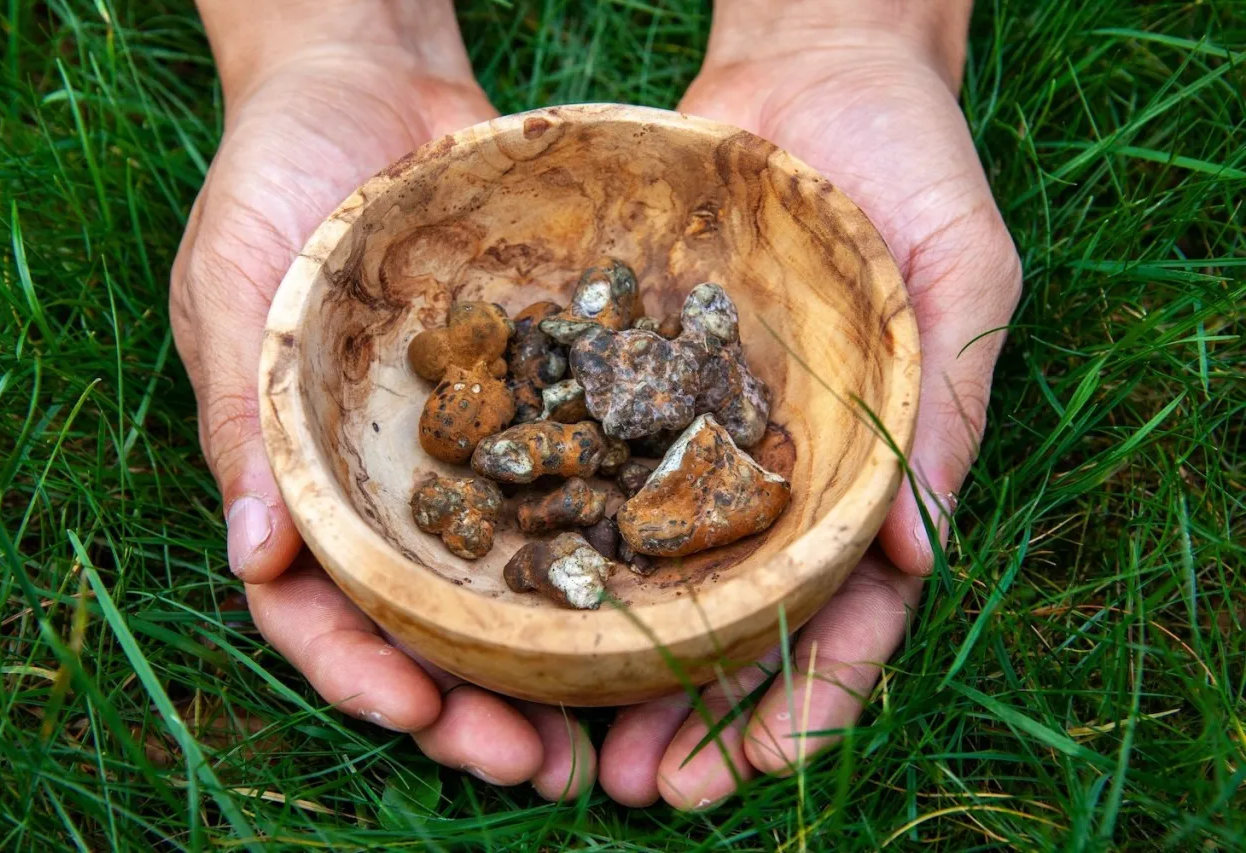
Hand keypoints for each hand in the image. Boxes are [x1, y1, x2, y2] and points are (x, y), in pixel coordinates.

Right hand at [170, 0, 593, 798]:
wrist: (375, 88)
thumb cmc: (277, 183)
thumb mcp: (237, 293)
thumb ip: (245, 422)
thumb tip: (255, 561)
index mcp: (302, 482)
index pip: (319, 609)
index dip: (363, 674)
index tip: (421, 717)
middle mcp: (390, 487)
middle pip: (423, 625)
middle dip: (472, 704)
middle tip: (535, 764)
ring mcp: (465, 454)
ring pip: (505, 586)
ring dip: (546, 667)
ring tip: (599, 732)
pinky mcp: (535, 407)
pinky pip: (570, 489)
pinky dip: (601, 552)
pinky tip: (654, 603)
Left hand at [597, 2, 1021, 807]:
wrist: (812, 67)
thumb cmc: (911, 167)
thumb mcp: (958, 279)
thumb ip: (943, 412)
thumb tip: (917, 559)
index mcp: (868, 471)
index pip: (845, 614)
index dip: (806, 700)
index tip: (753, 770)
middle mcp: (777, 470)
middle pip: (736, 619)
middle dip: (692, 712)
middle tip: (633, 787)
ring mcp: (702, 432)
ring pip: (657, 572)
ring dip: (619, 662)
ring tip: (569, 739)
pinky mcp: (636, 379)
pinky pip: (599, 473)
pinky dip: (569, 544)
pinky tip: (523, 603)